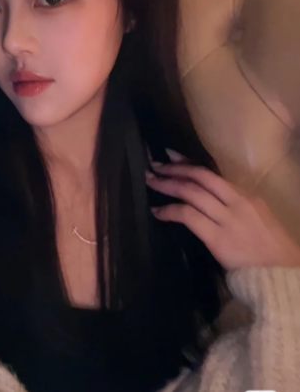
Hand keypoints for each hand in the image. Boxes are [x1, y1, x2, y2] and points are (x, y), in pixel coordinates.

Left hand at [146, 150, 299, 269]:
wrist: (282, 277)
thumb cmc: (271, 251)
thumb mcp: (258, 218)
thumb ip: (234, 206)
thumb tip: (207, 198)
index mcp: (247, 196)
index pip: (213, 174)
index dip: (189, 163)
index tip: (173, 156)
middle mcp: (237, 202)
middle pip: (200, 176)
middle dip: (175, 168)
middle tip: (155, 163)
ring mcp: (228, 219)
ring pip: (191, 192)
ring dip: (167, 184)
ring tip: (150, 180)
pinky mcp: (218, 238)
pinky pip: (187, 216)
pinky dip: (169, 210)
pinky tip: (157, 211)